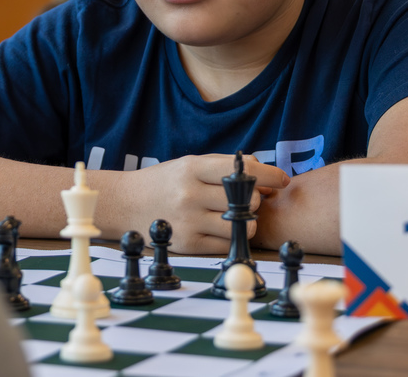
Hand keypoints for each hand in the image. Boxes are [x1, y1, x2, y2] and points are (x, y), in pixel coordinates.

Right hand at [106, 154, 288, 254]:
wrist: (125, 203)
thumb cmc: (165, 181)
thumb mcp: (191, 163)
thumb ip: (227, 166)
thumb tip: (267, 176)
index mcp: (193, 167)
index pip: (244, 170)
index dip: (270, 174)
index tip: (282, 180)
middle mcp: (190, 194)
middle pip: (247, 199)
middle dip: (255, 199)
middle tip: (247, 198)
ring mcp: (188, 221)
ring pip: (242, 225)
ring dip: (247, 221)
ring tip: (236, 215)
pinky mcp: (187, 244)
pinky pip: (226, 244)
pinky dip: (231, 237)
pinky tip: (222, 229)